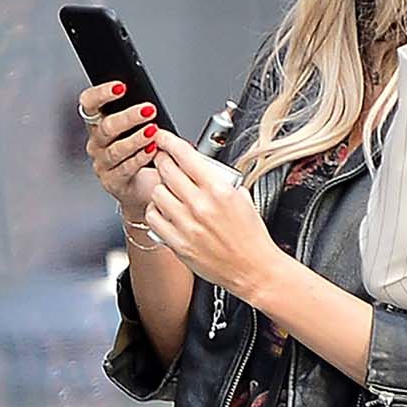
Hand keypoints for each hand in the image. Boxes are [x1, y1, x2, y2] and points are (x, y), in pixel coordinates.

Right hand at [74, 79, 163, 227]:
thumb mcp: (137, 128)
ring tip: (153, 131)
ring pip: (115, 149)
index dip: (101, 93)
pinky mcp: (112, 181)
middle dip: (128, 117)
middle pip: (105, 127)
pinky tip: (151, 150)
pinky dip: (140, 158)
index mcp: (97, 123)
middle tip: (148, 110)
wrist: (144, 190)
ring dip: (136, 139)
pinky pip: (125, 168)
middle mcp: (96, 142)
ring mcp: (102, 163)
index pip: (89, 103)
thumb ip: (138, 114)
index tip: (120, 87)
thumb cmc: (141, 153)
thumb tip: (149, 102)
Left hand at [143, 128, 280, 298]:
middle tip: (162, 159)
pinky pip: (153, 218)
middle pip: (166, 170)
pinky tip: (165, 210)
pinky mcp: (177, 243)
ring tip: (168, 189)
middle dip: (161, 160)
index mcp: (219, 189)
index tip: (161, 137)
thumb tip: (199, 165)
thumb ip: (219, 178)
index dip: (168, 141)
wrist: (253, 269)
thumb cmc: (250, 236)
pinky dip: (155, 210)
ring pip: (156, 192)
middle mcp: (200, 205)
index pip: (185, 156)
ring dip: (160, 187)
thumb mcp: (242, 197)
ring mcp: (186, 225)